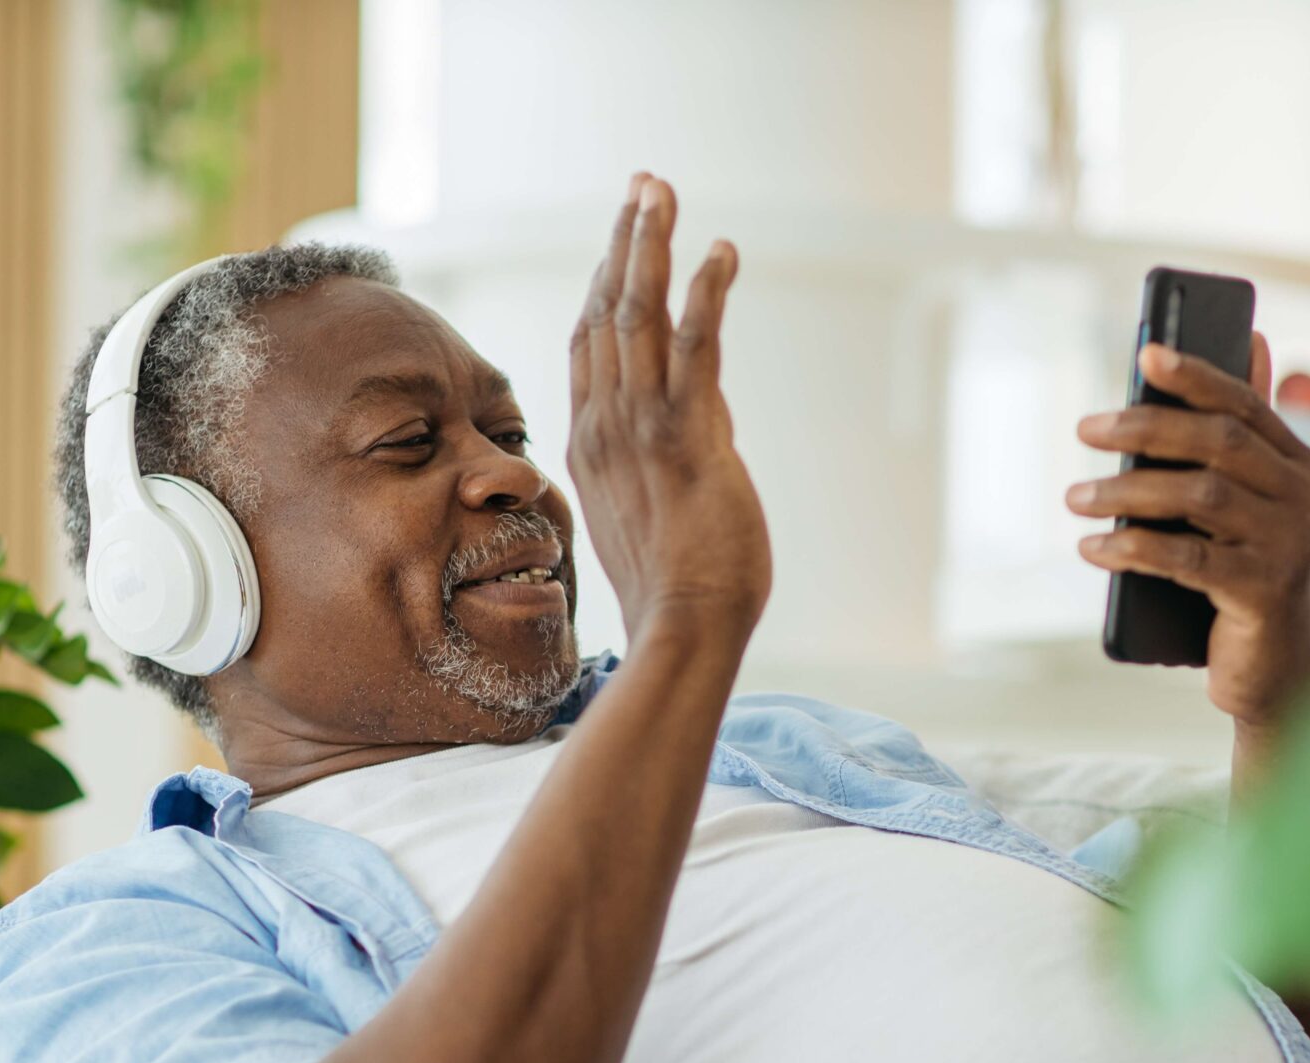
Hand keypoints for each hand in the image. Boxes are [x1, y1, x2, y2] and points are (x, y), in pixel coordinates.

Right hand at [567, 175, 771, 647]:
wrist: (683, 629)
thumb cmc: (670, 592)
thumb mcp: (640, 519)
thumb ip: (648, 471)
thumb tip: (680, 446)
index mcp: (590, 444)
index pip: (587, 345)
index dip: (601, 284)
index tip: (619, 241)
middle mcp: (605, 426)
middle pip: (604, 311)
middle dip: (623, 241)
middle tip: (642, 185)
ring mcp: (641, 429)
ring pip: (637, 314)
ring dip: (650, 244)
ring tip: (660, 189)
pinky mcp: (689, 436)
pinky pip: (694, 348)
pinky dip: (706, 294)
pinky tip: (721, 252)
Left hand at [1066, 334, 1309, 723]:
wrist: (1282, 682)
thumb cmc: (1250, 589)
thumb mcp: (1248, 515)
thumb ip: (1242, 447)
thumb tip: (1253, 345)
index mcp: (1304, 469)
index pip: (1246, 404)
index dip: (1196, 376)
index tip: (1146, 354)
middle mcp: (1308, 499)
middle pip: (1218, 442)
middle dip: (1145, 428)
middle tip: (1085, 430)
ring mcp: (1291, 545)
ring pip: (1199, 495)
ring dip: (1126, 492)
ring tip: (1074, 497)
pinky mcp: (1265, 591)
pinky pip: (1186, 558)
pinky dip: (1133, 548)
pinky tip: (1094, 547)